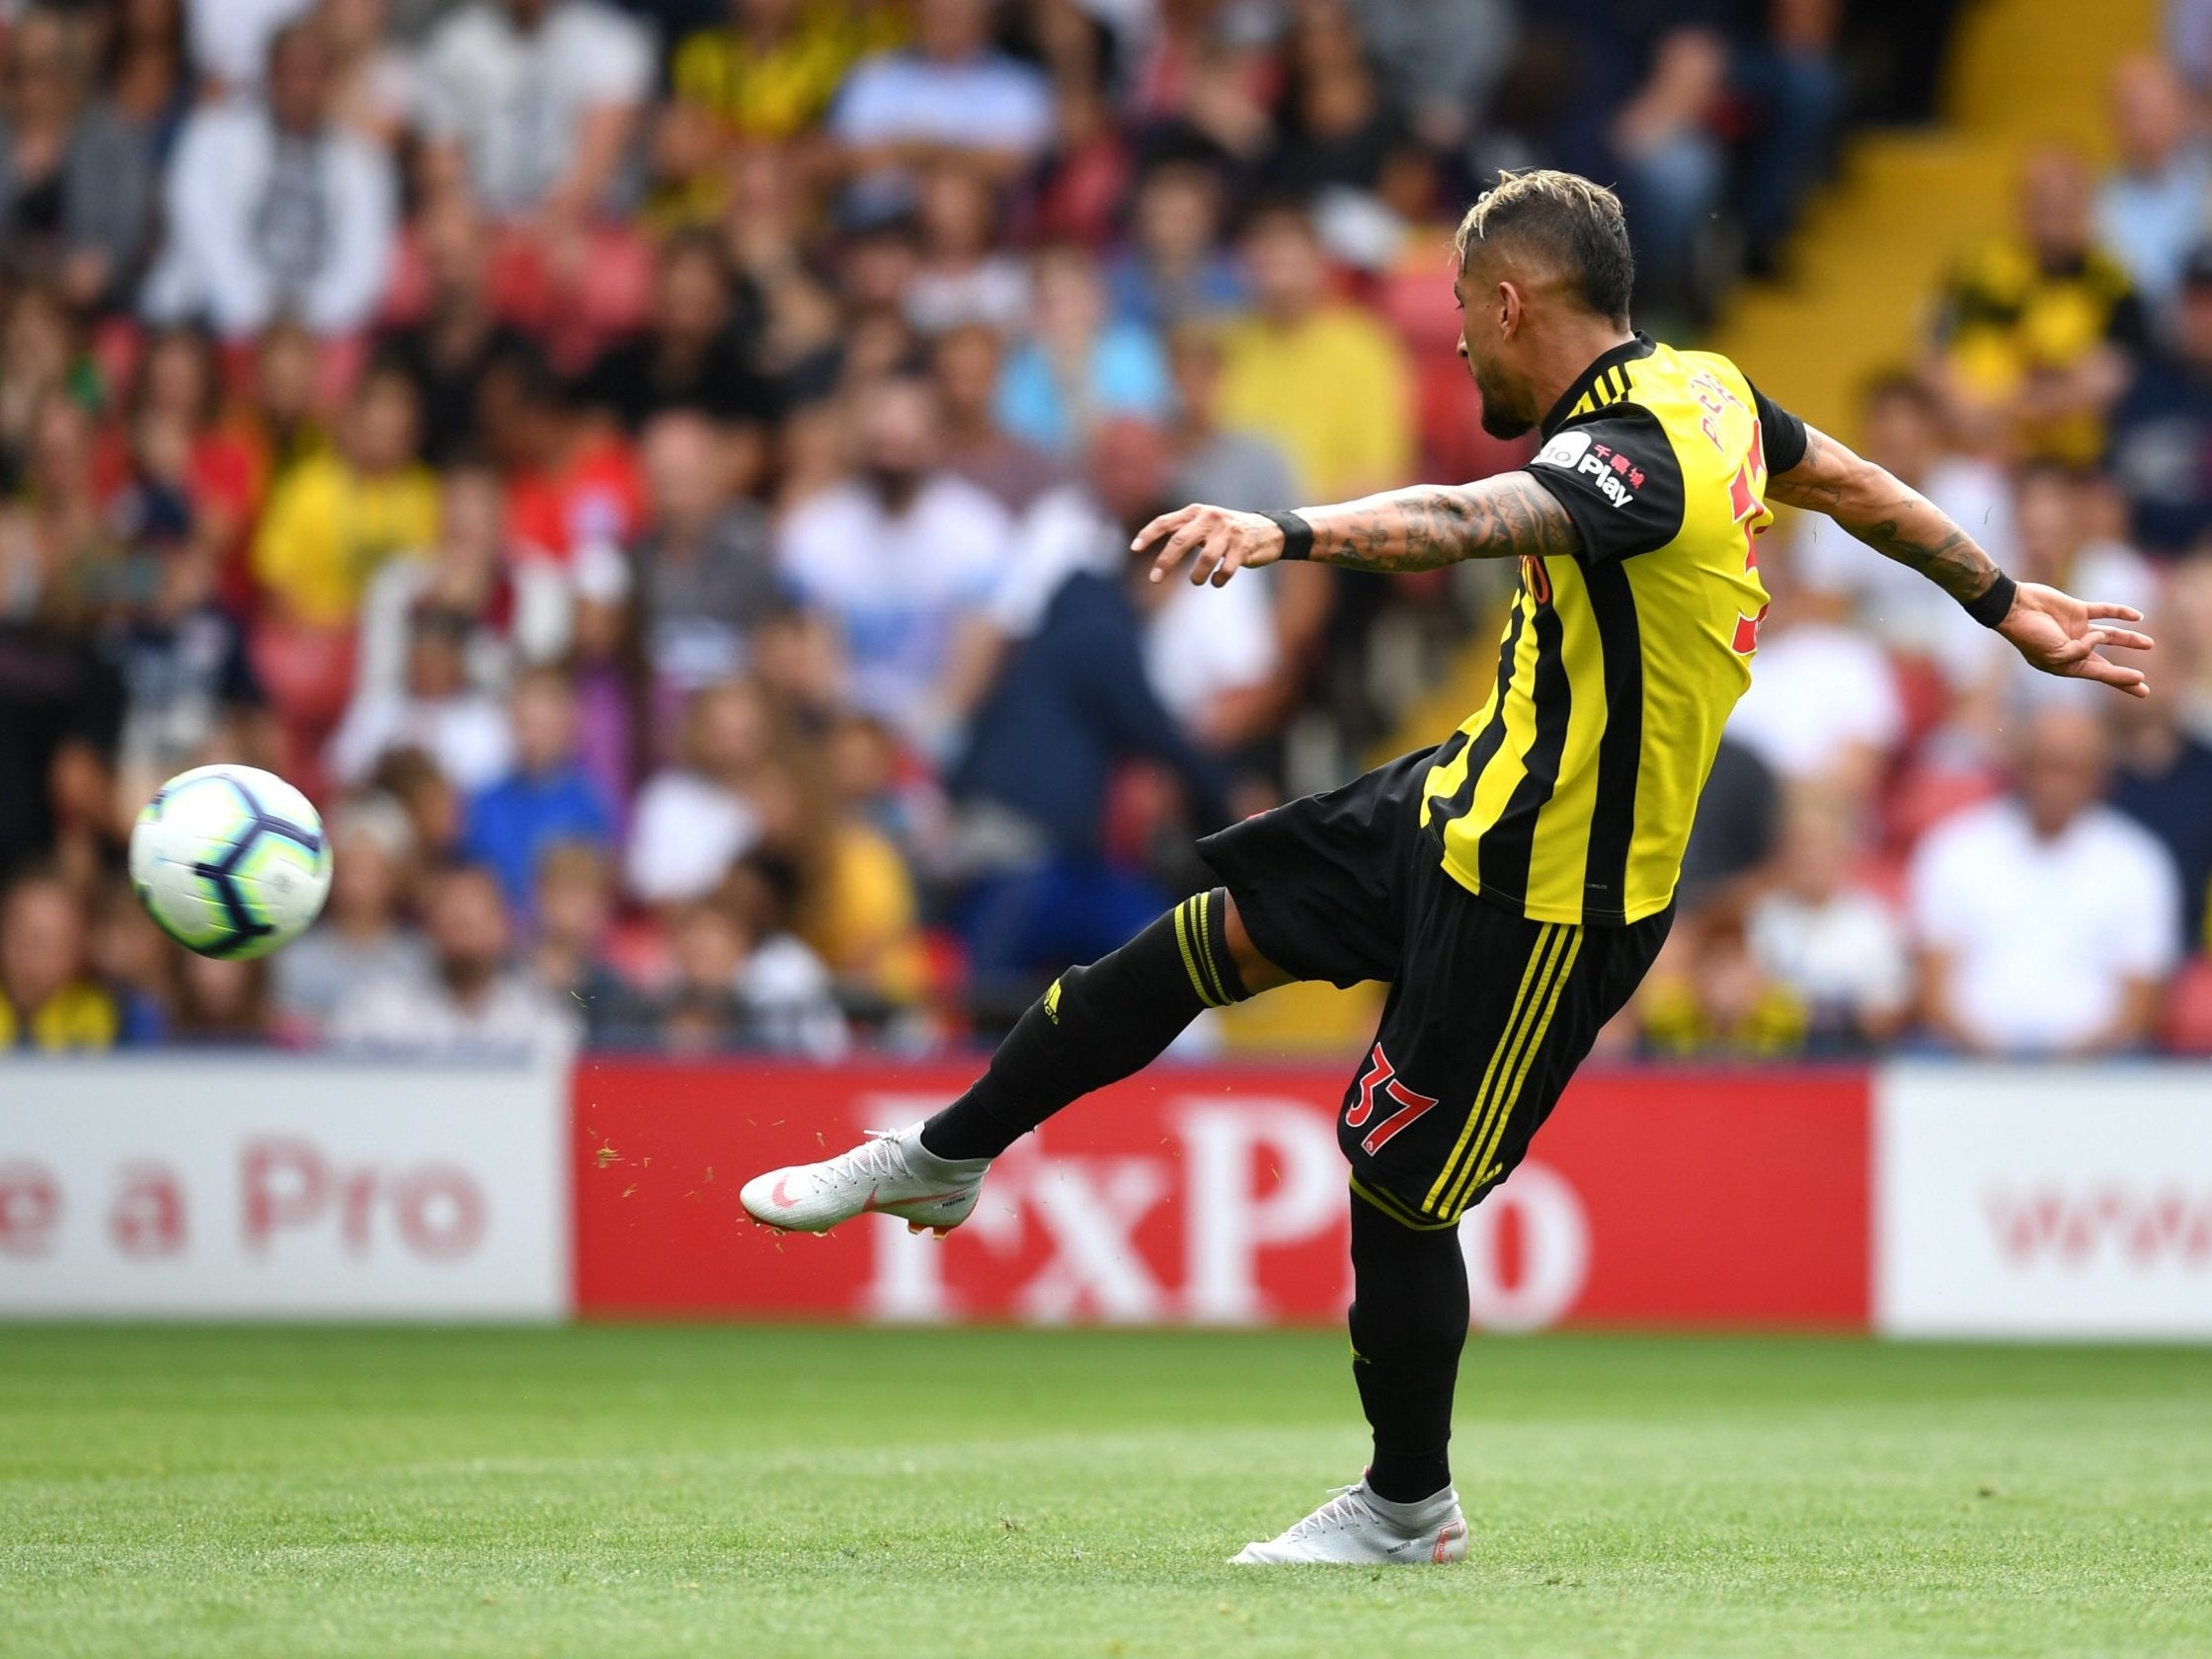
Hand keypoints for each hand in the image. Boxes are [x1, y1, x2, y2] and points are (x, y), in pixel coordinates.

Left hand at [1135, 504, 1283, 587]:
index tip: (1134, 549)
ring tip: (1196, 581)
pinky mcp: (1243, 546)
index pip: (1165, 522)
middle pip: (1180, 541)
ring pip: (1205, 558)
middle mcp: (1210, 518)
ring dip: (1197, 575)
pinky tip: (1217, 581)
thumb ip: (1182, 532)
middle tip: (1154, 579)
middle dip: (1165, 562)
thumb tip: (1151, 551)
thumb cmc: (1227, 532)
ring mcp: (1227, 531)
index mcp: (1196, 512)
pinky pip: (1226, 568)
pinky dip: (1218, 579)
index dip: (1148, 535)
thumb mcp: (1204, 525)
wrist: (1268, 531)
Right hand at [1996, 581, 2154, 697]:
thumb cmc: (2029, 634)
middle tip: (2144, 685)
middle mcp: (2073, 649)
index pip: (2098, 674)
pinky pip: (2105, 611)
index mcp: (2064, 664)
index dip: (2120, 678)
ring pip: (2110, 636)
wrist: (2014, 607)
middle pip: (2105, 663)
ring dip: (2129, 640)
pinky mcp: (2078, 611)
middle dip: (2124, 675)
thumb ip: (2080, 650)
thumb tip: (2100, 638)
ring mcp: (2076, 629)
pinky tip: (2137, 616)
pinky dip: (2121, 612)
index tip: (2141, 682)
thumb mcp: (2054, 652)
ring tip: (2149, 644)